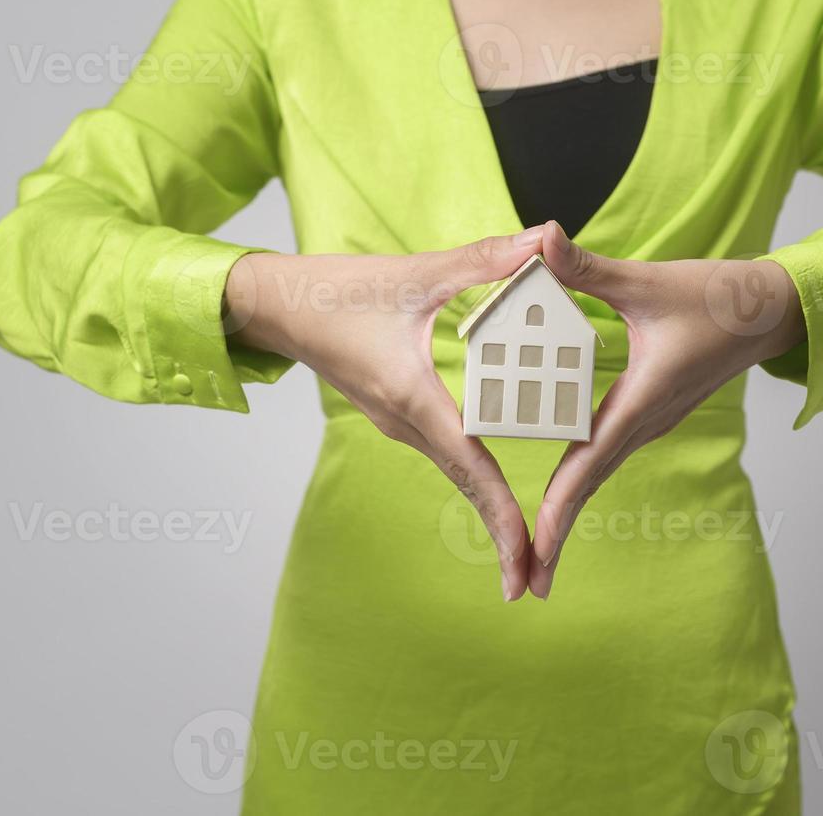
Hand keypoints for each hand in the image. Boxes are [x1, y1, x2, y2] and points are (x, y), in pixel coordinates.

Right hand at [224, 229, 546, 601]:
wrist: (276, 306)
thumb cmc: (337, 291)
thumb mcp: (417, 272)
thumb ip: (486, 259)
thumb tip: (546, 240)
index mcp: (415, 398)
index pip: (471, 469)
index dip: (503, 518)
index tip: (528, 560)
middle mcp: (408, 424)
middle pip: (469, 487)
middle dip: (504, 535)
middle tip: (537, 581)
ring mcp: (401, 424)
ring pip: (458, 473)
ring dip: (491, 510)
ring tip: (527, 547)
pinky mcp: (399, 413)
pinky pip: (448, 453)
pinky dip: (476, 479)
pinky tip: (500, 488)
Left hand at [528, 221, 805, 598]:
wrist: (773, 311)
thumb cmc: (719, 297)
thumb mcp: (647, 280)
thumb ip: (588, 267)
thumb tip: (541, 239)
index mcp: (642, 399)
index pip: (589, 464)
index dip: (560, 509)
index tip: (536, 548)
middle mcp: (645, 421)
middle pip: (589, 485)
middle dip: (557, 533)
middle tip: (525, 582)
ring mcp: (650, 422)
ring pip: (598, 472)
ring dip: (568, 509)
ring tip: (536, 551)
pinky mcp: (652, 412)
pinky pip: (607, 452)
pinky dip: (581, 477)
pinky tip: (560, 487)